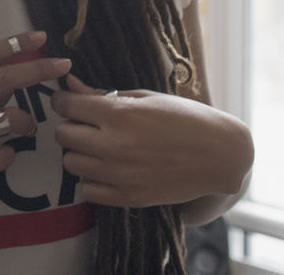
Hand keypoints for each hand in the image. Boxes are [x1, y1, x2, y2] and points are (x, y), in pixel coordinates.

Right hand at [0, 31, 71, 225]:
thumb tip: (2, 84)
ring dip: (25, 122)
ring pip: (9, 119)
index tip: (41, 38)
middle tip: (63, 66)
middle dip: (38, 69)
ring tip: (24, 129)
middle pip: (2, 80)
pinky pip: (3, 155)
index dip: (14, 43)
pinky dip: (8, 155)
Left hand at [51, 74, 252, 209]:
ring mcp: (122, 175)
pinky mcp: (130, 198)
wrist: (220, 155)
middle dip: (70, 127)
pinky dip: (92, 179)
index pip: (67, 106)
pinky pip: (88, 191)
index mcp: (120, 114)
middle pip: (63, 136)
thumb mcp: (146, 97)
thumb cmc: (184, 118)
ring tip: (97, 147)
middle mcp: (116, 145)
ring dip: (79, 153)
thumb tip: (70, 84)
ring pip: (71, 164)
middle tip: (85, 125)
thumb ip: (103, 94)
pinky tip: (106, 169)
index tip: (69, 102)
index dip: (64, 101)